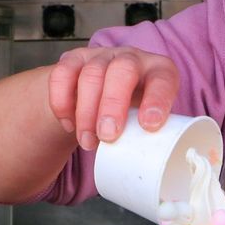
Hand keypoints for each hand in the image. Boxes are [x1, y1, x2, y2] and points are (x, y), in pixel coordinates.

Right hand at [47, 46, 179, 150]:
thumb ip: (151, 136)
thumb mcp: (148, 121)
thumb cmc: (134, 115)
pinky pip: (62, 75)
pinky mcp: (73, 60)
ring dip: (86, 112)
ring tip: (88, 143)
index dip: (157, 100)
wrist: (104, 97)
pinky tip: (68, 125)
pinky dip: (62, 103)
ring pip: (91, 75)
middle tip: (108, 136)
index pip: (163, 79)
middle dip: (113, 105)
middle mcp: (131, 58)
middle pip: (122, 70)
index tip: (149, 126)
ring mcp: (101, 56)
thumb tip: (149, 168)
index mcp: (159, 71)